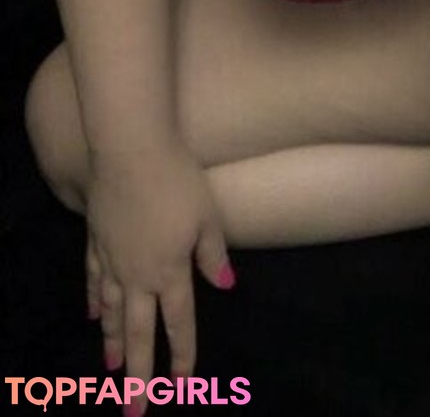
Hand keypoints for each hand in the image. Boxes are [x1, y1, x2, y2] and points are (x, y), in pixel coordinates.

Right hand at [85, 140, 232, 407]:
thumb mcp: (207, 216)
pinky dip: (94, 303)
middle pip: (139, 332)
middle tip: (135, 408)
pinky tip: (92, 317)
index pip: (178, 323)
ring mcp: (112, 259)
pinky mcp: (96, 241)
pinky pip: (93, 281)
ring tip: (113, 371)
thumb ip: (214, 254)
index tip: (182, 385)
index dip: (182, 356)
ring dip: (113, 343)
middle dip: (140, 373)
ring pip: (112, 312)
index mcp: (170, 271)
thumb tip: (226, 287)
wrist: (130, 150)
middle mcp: (138, 275)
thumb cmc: (177, 179)